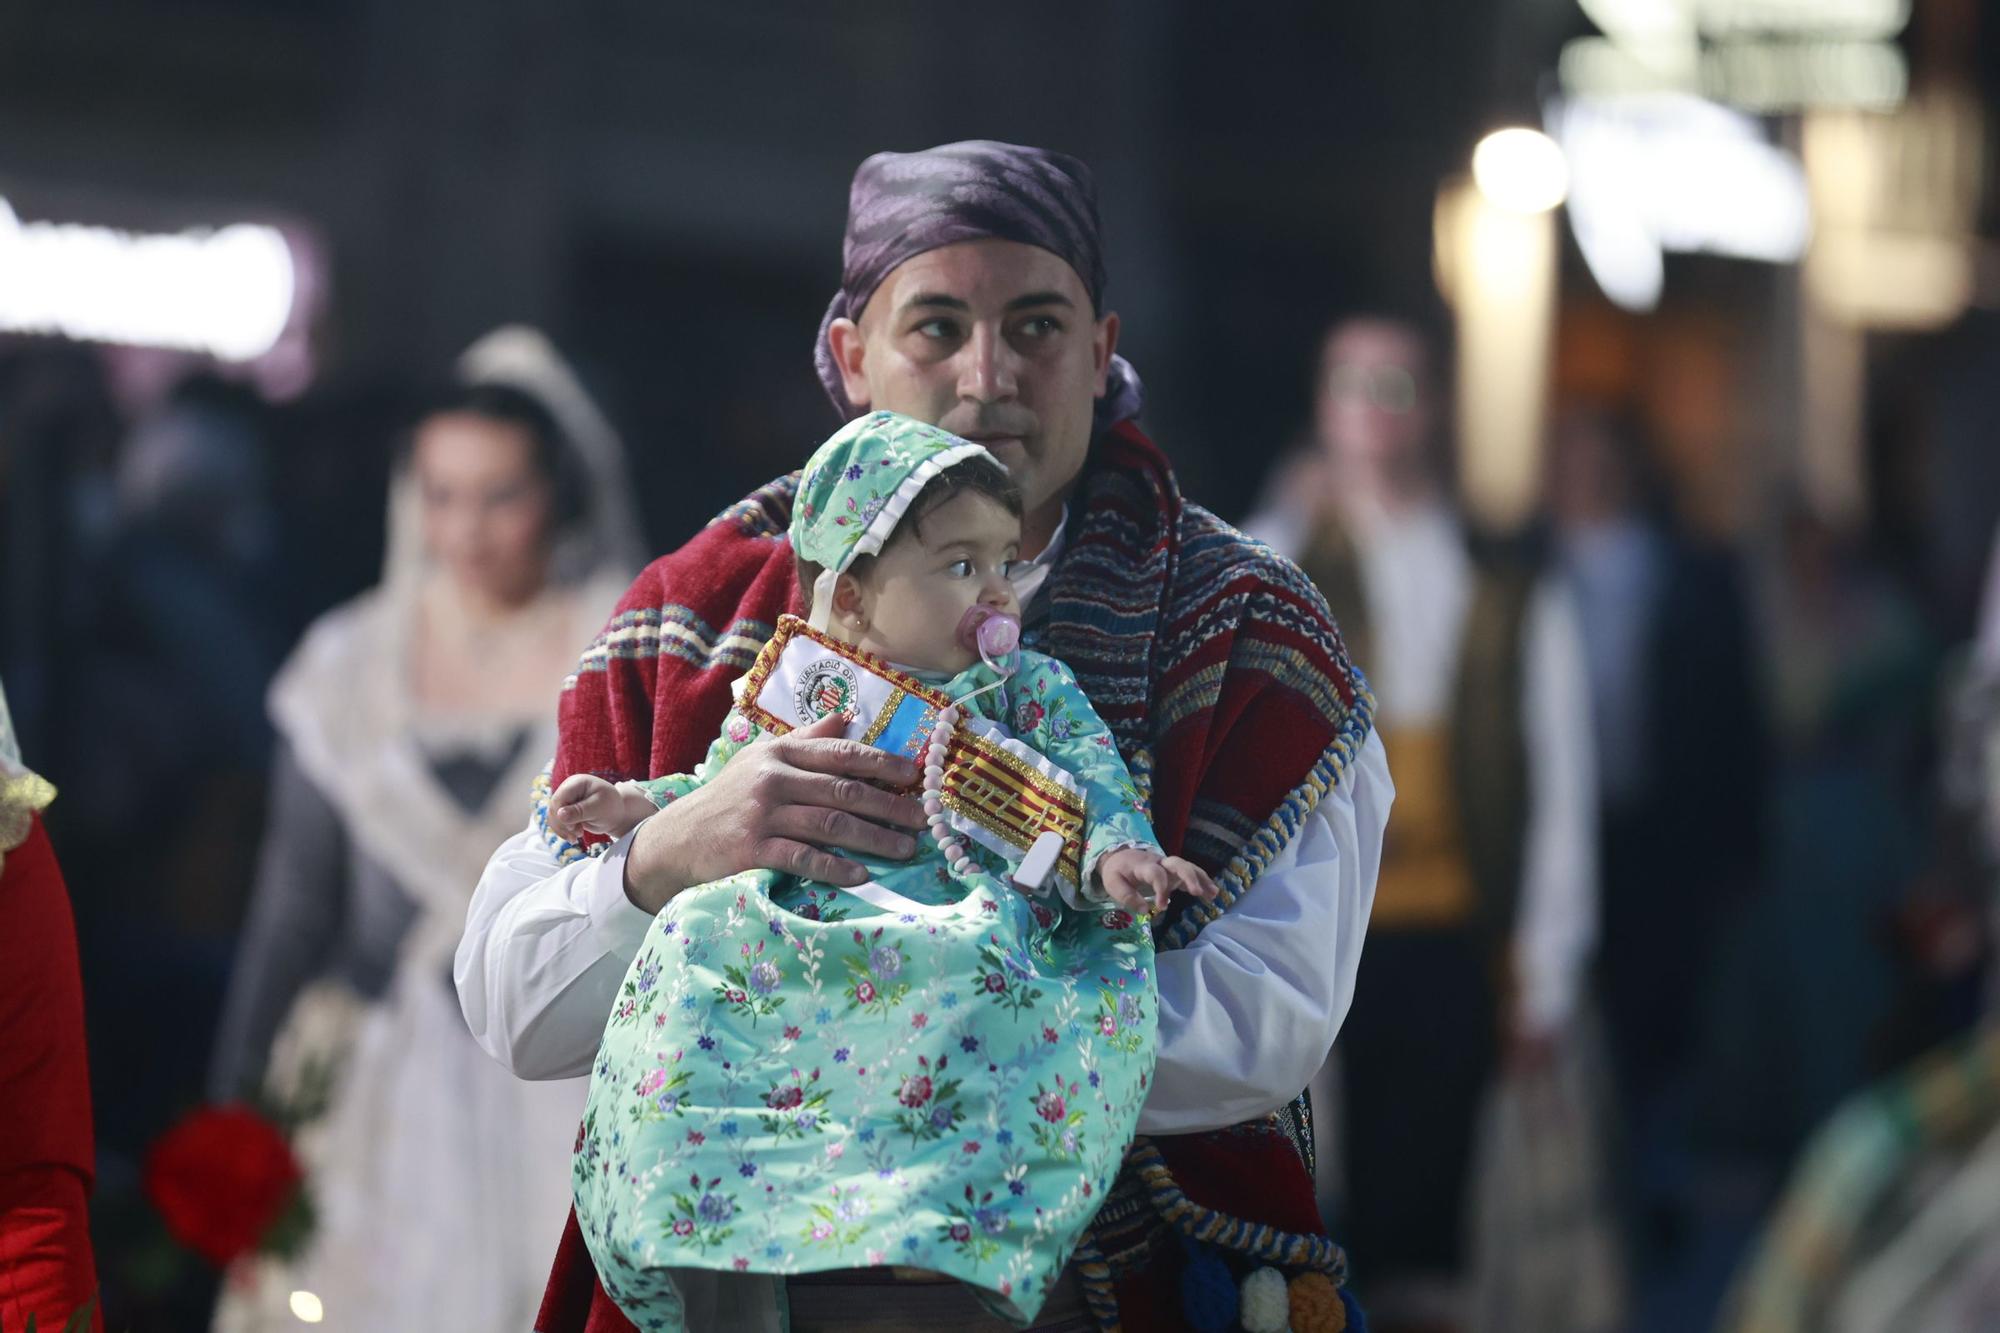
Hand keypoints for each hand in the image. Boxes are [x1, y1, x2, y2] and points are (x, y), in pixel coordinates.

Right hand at [549, 774, 657, 843]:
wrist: (618, 813)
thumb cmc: (611, 808)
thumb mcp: (598, 809)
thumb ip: (579, 811)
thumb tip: (559, 814)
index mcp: (576, 782)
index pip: (559, 798)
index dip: (561, 815)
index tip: (573, 828)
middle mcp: (568, 788)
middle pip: (554, 808)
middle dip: (563, 825)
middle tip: (577, 836)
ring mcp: (566, 799)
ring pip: (553, 816)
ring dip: (563, 829)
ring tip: (577, 836)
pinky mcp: (565, 809)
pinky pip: (557, 821)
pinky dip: (564, 830)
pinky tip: (575, 836)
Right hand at [622, 712, 925, 912]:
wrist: (676, 838)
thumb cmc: (728, 798)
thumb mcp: (761, 760)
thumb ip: (804, 740)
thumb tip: (847, 716)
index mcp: (780, 754)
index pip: (840, 753)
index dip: (882, 762)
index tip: (915, 774)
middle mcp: (773, 779)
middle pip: (843, 790)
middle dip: (889, 805)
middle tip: (922, 820)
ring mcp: (762, 815)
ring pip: (830, 824)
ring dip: (873, 838)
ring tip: (904, 849)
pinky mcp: (753, 849)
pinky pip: (803, 858)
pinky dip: (834, 867)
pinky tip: (860, 875)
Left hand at [1095, 849, 1219, 913]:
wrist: (1119, 857)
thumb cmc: (1117, 872)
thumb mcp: (1113, 884)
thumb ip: (1127, 897)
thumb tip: (1145, 910)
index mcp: (1143, 865)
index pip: (1156, 874)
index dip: (1161, 889)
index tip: (1162, 907)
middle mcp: (1159, 862)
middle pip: (1178, 864)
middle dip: (1189, 876)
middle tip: (1197, 892)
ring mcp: (1169, 866)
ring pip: (1188, 867)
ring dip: (1201, 879)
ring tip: (1213, 893)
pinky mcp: (1173, 872)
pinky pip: (1190, 874)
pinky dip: (1202, 882)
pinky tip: (1212, 894)